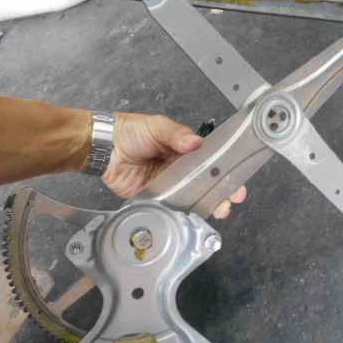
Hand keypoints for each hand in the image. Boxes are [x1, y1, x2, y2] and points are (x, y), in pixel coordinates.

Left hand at [102, 112, 245, 218]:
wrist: (105, 147)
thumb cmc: (131, 131)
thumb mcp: (158, 126)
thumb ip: (178, 134)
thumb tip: (196, 142)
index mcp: (186, 152)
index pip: (212, 164)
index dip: (226, 173)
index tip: (236, 181)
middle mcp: (181, 171)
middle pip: (207, 186)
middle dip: (222, 194)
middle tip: (231, 199)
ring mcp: (169, 186)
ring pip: (192, 200)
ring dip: (207, 206)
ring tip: (218, 210)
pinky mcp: (155, 199)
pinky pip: (171, 208)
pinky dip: (181, 214)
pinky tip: (191, 216)